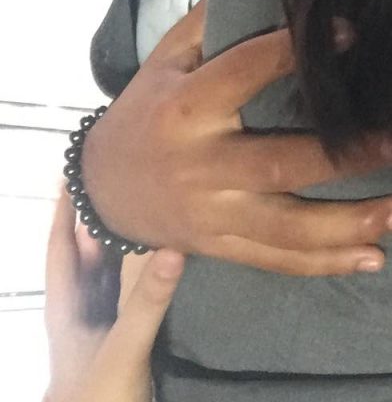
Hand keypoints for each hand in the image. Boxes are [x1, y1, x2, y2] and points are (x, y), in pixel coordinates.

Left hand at [45, 191, 183, 401]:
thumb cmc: (97, 396)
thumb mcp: (123, 346)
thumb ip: (147, 300)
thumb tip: (174, 247)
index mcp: (66, 304)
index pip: (61, 244)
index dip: (66, 208)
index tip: (75, 168)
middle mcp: (80, 309)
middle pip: (86, 253)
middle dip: (99, 216)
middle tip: (124, 176)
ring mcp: (98, 326)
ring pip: (106, 272)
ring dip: (121, 242)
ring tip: (144, 205)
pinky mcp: (118, 340)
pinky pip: (126, 292)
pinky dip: (138, 270)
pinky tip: (158, 259)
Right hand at [82, 2, 391, 274]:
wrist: (103, 187)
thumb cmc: (148, 110)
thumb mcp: (165, 59)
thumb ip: (208, 22)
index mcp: (187, 107)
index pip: (246, 71)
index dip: (294, 51)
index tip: (351, 32)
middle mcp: (201, 164)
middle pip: (279, 165)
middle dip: (344, 158)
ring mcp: (212, 214)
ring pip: (287, 228)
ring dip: (351, 225)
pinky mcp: (221, 247)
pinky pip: (278, 260)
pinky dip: (328, 263)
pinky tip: (376, 256)